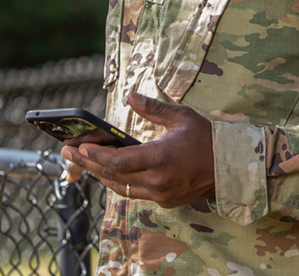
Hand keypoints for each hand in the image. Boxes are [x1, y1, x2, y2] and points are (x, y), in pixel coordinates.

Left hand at [60, 92, 215, 207]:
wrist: (231, 167)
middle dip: (87, 164)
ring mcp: (161, 194)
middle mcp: (158, 181)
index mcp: (161, 158)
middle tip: (67, 153)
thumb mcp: (181, 117)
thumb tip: (130, 96)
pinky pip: (135, 193)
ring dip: (100, 175)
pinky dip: (119, 182)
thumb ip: (153, 109)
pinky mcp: (165, 201)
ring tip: (82, 162)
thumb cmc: (206, 138)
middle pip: (113, 176)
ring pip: (121, 187)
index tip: (78, 147)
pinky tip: (109, 171)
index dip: (95, 155)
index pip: (118, 161)